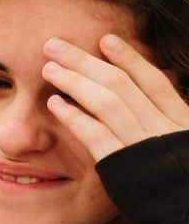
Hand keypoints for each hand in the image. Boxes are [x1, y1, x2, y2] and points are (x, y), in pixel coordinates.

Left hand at [42, 33, 188, 163]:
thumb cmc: (183, 184)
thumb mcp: (182, 147)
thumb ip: (166, 127)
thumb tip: (144, 106)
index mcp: (181, 121)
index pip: (154, 82)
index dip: (130, 58)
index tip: (106, 39)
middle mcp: (164, 128)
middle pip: (123, 85)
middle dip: (86, 62)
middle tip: (55, 45)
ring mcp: (143, 146)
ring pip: (108, 103)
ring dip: (75, 82)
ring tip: (49, 68)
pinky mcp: (124, 167)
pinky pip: (96, 135)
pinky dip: (74, 117)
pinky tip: (55, 104)